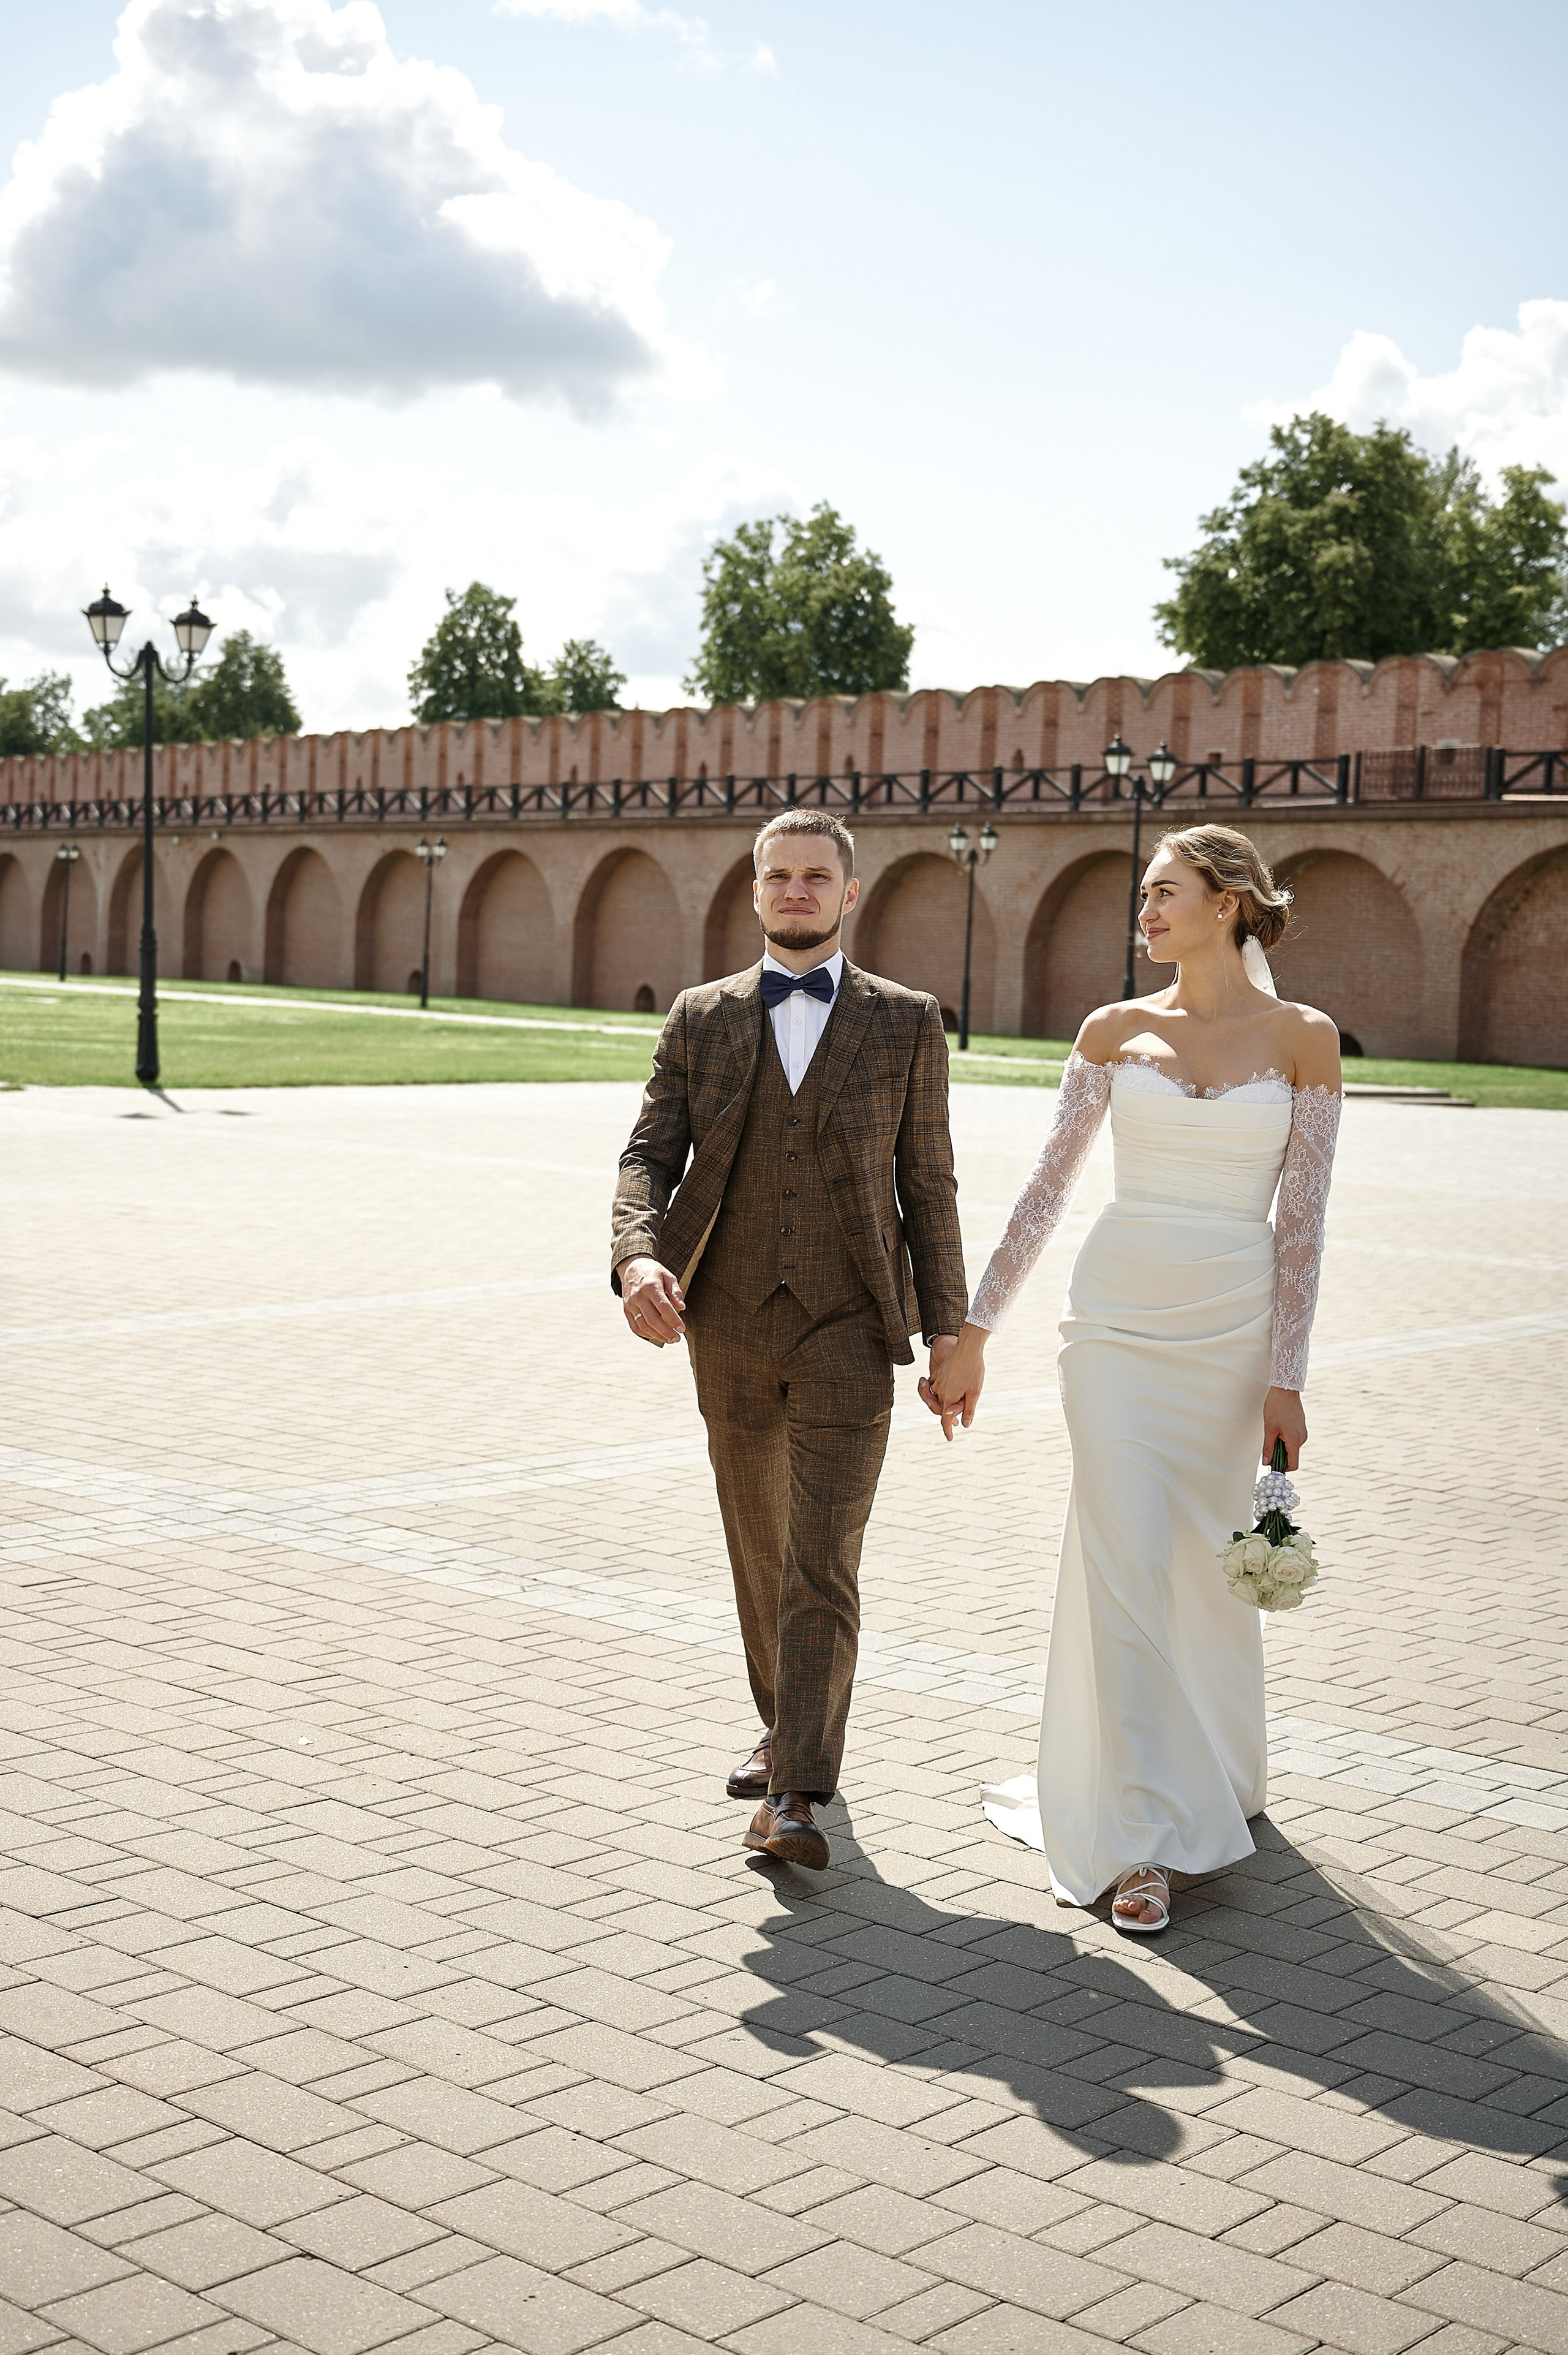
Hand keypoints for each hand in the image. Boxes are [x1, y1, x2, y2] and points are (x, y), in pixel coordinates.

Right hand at [618, 1256, 685, 1346]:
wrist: (632, 1268)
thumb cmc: (653, 1273)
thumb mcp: (668, 1276)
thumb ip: (675, 1292)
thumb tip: (682, 1307)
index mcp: (651, 1286)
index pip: (663, 1307)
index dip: (673, 1320)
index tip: (682, 1328)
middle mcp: (639, 1296)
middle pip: (652, 1319)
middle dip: (666, 1332)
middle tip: (677, 1338)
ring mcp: (631, 1304)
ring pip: (643, 1325)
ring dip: (657, 1336)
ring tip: (669, 1339)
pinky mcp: (626, 1310)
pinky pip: (635, 1327)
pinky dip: (646, 1334)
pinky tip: (657, 1336)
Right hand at [924, 1325, 986, 1440]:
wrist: (968, 1348)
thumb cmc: (974, 1370)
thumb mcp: (975, 1393)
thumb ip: (968, 1410)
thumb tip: (965, 1425)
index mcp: (948, 1399)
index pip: (945, 1420)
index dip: (948, 1430)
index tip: (950, 1438)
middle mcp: (940, 1392)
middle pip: (942, 1408)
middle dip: (951, 1412)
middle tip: (961, 1412)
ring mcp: (937, 1382)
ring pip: (938, 1397)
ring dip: (945, 1400)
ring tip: (957, 1397)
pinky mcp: (937, 1373)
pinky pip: (934, 1386)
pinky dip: (939, 1390)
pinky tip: (948, 1386)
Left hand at [1263, 1386, 1305, 1469]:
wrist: (1285, 1389)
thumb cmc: (1276, 1407)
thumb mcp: (1269, 1429)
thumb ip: (1268, 1447)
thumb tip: (1267, 1463)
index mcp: (1295, 1440)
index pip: (1293, 1464)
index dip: (1283, 1468)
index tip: (1273, 1466)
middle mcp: (1302, 1438)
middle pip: (1292, 1455)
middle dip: (1280, 1454)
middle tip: (1268, 1444)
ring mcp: (1303, 1432)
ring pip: (1292, 1446)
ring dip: (1282, 1444)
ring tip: (1273, 1431)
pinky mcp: (1301, 1426)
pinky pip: (1293, 1438)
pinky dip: (1285, 1438)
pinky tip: (1278, 1427)